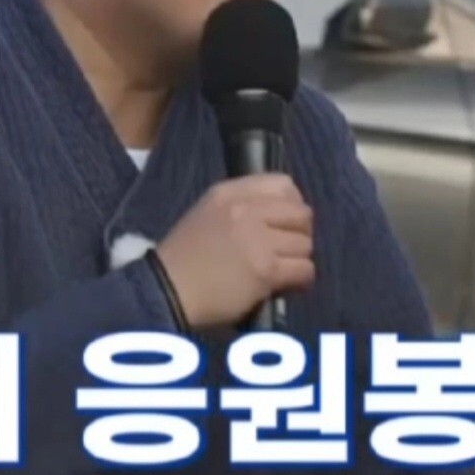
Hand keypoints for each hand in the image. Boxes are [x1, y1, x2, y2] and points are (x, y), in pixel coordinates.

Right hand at [155, 174, 313, 328]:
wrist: (168, 290)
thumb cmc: (185, 256)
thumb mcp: (207, 213)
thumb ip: (241, 207)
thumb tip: (281, 217)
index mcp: (228, 193)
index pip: (283, 184)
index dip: (292, 204)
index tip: (283, 223)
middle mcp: (245, 209)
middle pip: (301, 214)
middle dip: (299, 233)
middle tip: (285, 248)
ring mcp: (257, 238)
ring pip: (306, 244)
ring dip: (297, 258)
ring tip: (281, 268)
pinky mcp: (267, 269)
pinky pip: (305, 269)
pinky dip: (300, 279)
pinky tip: (283, 284)